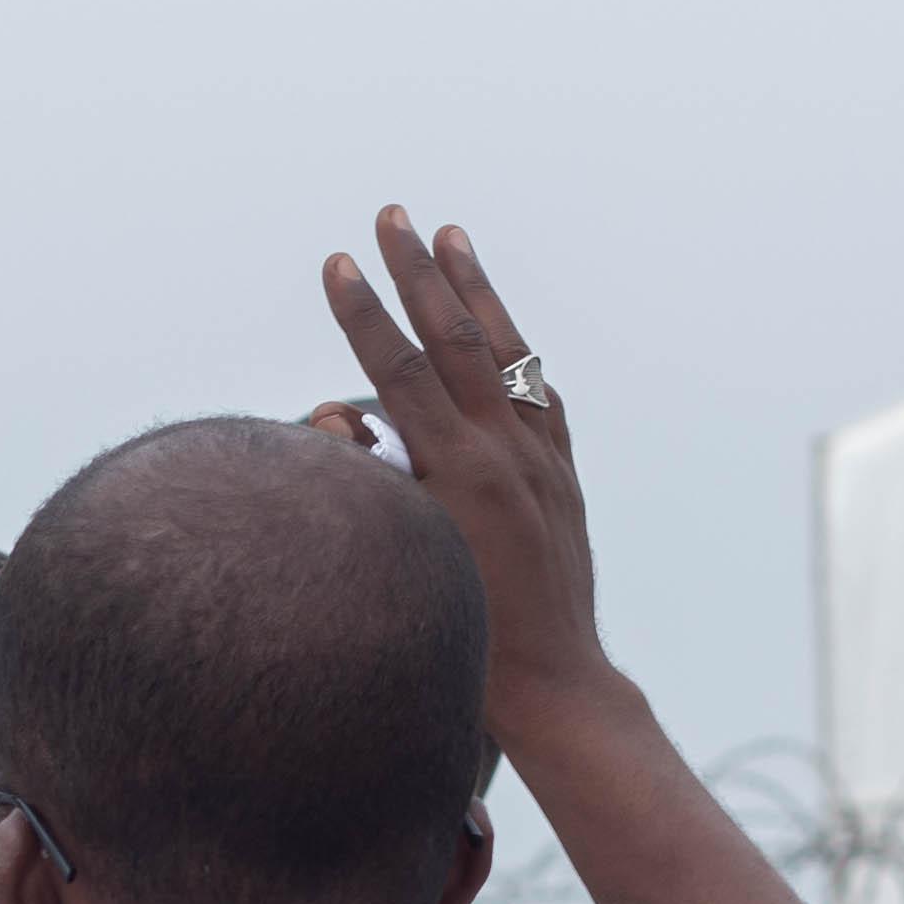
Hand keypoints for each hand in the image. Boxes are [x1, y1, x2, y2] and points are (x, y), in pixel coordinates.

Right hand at [318, 208, 613, 732]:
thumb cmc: (466, 644)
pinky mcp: (564, 478)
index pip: (402, 370)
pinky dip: (516, 356)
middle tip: (391, 216)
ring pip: (508, 354)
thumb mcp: (406, 559)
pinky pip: (540, 397)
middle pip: (458, 339)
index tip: (339, 261)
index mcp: (463, 472)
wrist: (554, 687)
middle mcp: (510, 453)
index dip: (366, 313)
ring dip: (476, 290)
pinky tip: (505, 336)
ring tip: (452, 236)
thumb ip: (374, 486)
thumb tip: (341, 420)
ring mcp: (544, 461)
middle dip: (419, 273)